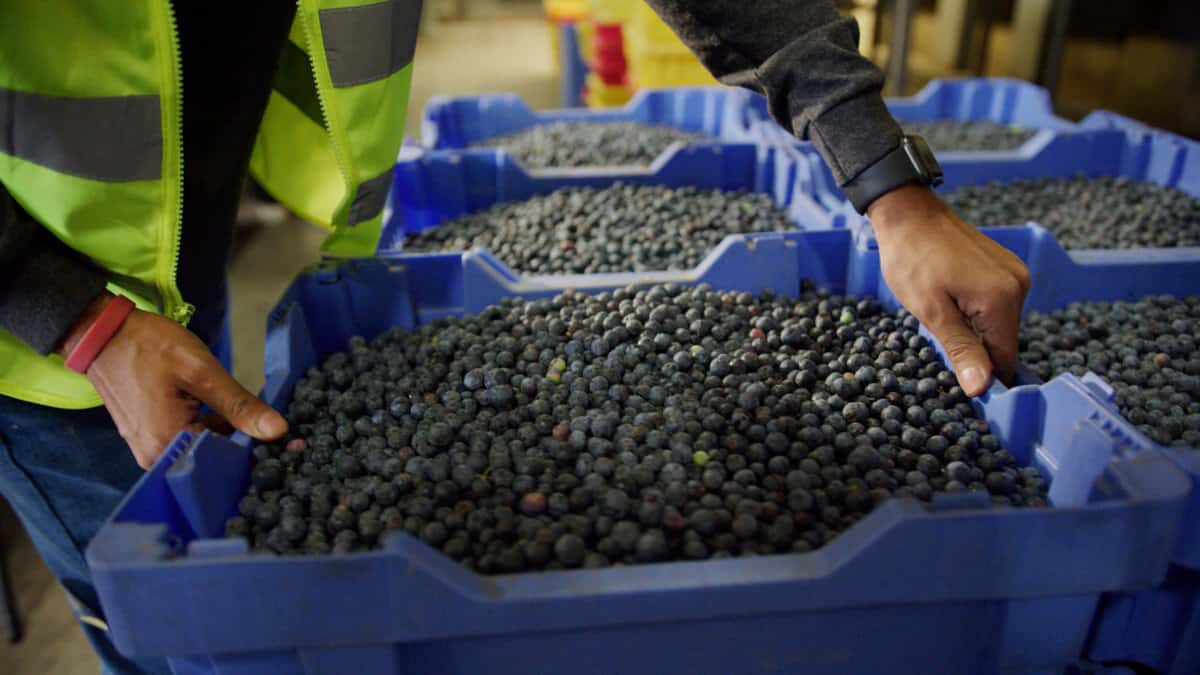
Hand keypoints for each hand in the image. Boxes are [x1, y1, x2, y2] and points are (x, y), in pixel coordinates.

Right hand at [59, 293, 287, 467]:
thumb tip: (278, 431)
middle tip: (283, 433)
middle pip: (216, 460)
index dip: (262, 453)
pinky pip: (190, 442)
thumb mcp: (201, 372)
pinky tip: (230, 417)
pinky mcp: (149, 438)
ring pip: (204, 450)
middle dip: (248, 446)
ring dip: (231, 437)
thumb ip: (239, 405)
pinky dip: (212, 431)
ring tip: (258, 422)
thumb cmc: (149, 347)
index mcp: (169, 445)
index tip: (294, 446)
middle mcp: (157, 458)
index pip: (227, 462)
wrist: (101, 333)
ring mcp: (150, 450)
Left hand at [869, 184, 1030, 396]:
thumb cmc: (911, 259)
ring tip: (943, 310)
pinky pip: (997, 304)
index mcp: (1002, 299)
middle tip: (939, 332)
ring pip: (999, 324)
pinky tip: (952, 298)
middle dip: (974, 349)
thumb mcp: (931, 311)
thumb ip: (961, 349)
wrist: (909, 214)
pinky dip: (976, 312)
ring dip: (973, 329)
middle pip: (1003, 342)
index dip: (982, 375)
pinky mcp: (1007, 268)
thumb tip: (981, 389)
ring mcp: (1015, 274)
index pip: (1004, 358)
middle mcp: (1019, 285)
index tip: (954, 376)